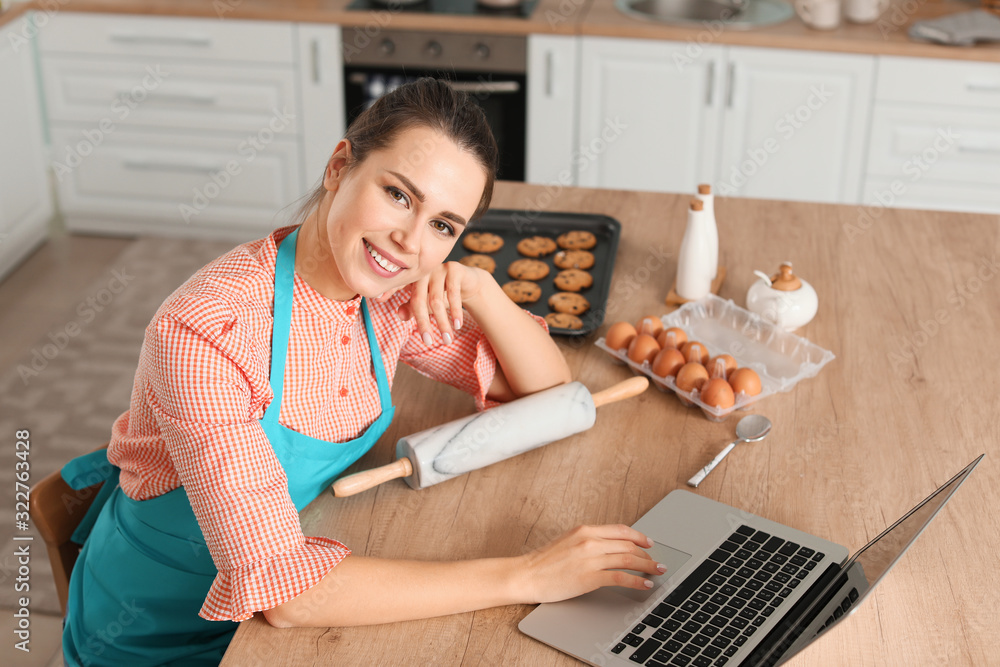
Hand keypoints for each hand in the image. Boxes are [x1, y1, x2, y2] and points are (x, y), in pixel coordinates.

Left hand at [393, 261, 489, 345]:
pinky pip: (453, 293)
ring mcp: (438, 268)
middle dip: (424, 324)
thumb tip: (400, 316)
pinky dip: (455, 312)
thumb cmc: (441, 294)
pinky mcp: (454, 269)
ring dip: (442, 323)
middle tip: (428, 343)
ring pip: (436, 300)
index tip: (380, 301)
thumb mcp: (426, 303)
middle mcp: (422, 272)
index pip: (399, 289)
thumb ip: (411, 308)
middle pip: (418, 300)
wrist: (467, 282)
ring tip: (447, 339)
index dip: (390, 294)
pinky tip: (457, 325)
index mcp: (412, 278)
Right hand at [516, 524, 665, 603]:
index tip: (648, 543)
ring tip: (657, 572)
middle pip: (628, 545)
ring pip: (628, 559)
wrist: (526, 575)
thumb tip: (606, 547)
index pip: (620, 530)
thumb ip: (587, 541)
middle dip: (647, 554)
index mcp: (584, 530)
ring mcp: (590, 559)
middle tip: (656, 562)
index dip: (638, 537)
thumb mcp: (567, 542)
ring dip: (647, 566)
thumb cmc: (543, 562)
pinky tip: (644, 585)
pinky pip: (620, 578)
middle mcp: (589, 541)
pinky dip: (636, 581)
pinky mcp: (589, 577)